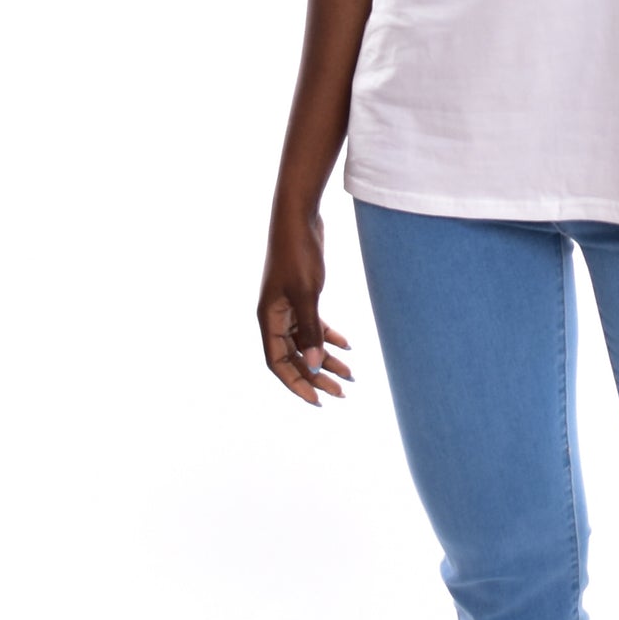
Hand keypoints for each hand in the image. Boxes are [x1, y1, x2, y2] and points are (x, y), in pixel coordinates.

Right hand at [257, 200, 354, 405]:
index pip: (278, 363)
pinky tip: (348, 346)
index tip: (317, 400)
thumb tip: (317, 366)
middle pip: (294, 357)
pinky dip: (329, 336)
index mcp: (268, 319)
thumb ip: (311, 331)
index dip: (296, 383)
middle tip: (341, 393)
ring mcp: (288, 307)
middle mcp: (275, 317)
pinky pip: (313, 325)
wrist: (298, 218)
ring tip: (350, 376)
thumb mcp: (306, 294)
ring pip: (306, 343)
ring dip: (327, 359)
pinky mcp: (301, 296)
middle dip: (317, 376)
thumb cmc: (296, 254)